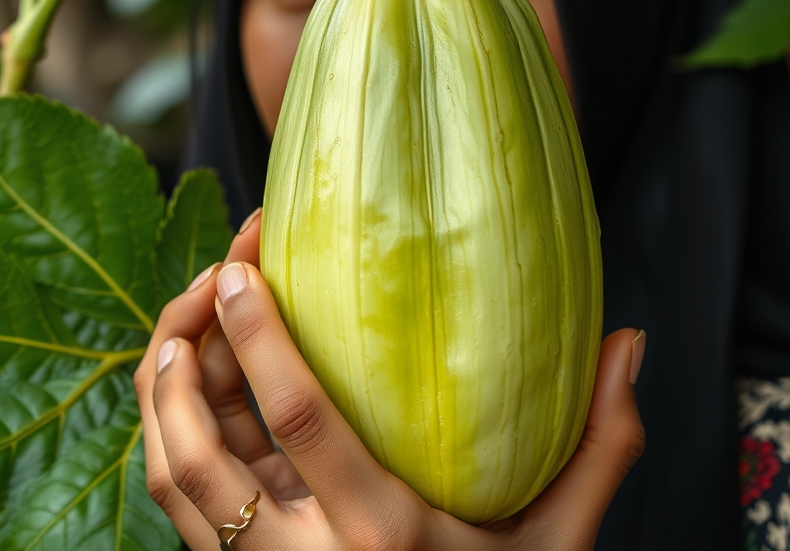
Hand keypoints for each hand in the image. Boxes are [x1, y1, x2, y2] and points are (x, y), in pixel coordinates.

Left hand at [135, 210, 646, 550]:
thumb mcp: (557, 548)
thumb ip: (597, 450)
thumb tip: (628, 345)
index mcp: (378, 536)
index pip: (296, 419)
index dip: (258, 336)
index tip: (244, 267)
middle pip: (195, 449)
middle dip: (180, 352)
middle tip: (208, 281)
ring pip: (171, 479)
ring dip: (161, 395)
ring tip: (185, 325)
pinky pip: (183, 505)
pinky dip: (173, 438)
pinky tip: (196, 390)